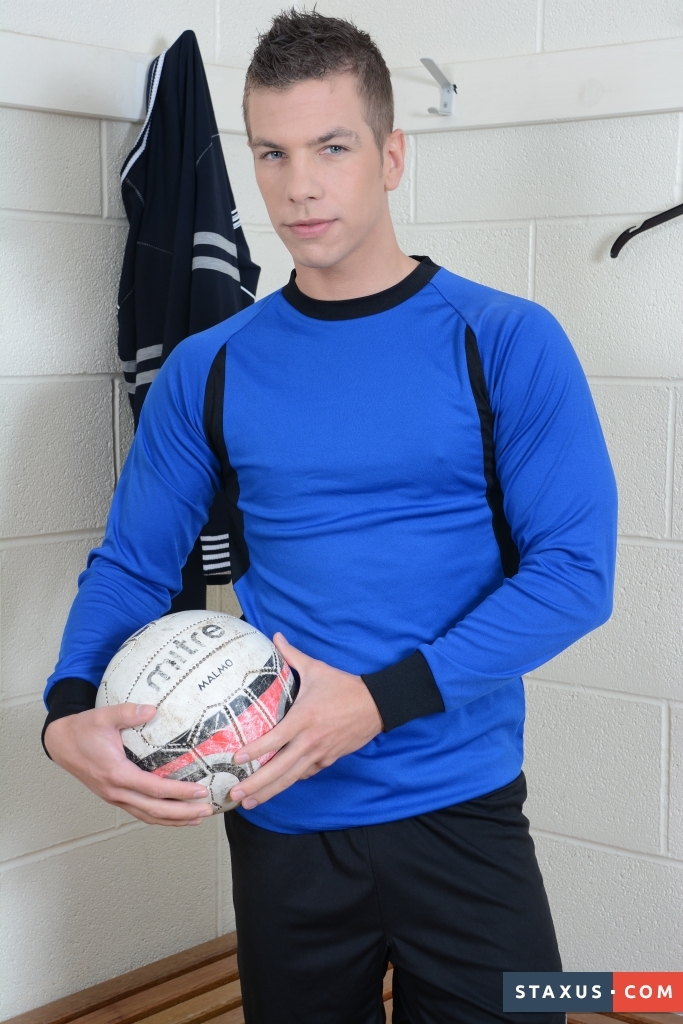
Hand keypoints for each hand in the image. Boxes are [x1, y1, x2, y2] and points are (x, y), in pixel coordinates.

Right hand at [43, 704, 212, 825]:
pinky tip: (174, 816)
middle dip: (183, 813)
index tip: (199, 791)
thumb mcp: (104, 716)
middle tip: (207, 810)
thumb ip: (127, 712)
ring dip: (174, 820)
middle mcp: (116, 791)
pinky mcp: (115, 797)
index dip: (178, 792)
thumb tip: (152, 710)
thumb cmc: (83, 730)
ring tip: (197, 818)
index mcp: (116, 773)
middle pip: (154, 810)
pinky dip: (159, 817)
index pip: (153, 788)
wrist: (61, 743)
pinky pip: (140, 812)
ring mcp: (115, 797)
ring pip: (147, 816)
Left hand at [229, 632, 382, 809]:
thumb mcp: (317, 668)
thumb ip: (292, 655)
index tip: (236, 760)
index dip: (255, 751)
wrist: (377, 705)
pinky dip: (291, 780)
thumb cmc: (344, 685)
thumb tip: (275, 635)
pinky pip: (306, 773)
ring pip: (291, 778)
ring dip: (269, 792)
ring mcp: (320, 753)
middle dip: (255, 784)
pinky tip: (277, 787)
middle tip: (234, 794)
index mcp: (304, 718)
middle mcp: (310, 740)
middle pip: (279, 768)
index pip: (275, 739)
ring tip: (249, 803)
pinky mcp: (329, 759)